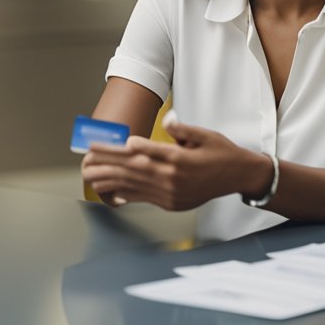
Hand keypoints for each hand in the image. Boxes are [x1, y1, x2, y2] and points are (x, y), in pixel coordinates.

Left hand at [80, 116, 266, 211]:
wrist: (239, 177)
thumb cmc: (221, 152)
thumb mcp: (205, 134)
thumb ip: (183, 130)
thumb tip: (168, 120)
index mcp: (180, 158)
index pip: (143, 151)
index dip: (119, 148)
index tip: (100, 145)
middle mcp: (173, 179)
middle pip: (133, 169)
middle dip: (106, 164)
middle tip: (85, 159)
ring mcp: (171, 194)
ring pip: (134, 186)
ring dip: (110, 181)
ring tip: (90, 176)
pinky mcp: (172, 204)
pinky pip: (145, 199)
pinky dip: (127, 195)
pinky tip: (112, 193)